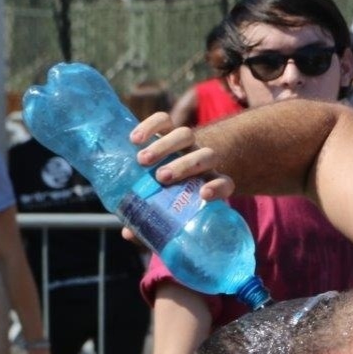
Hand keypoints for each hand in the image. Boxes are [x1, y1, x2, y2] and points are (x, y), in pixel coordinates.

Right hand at [120, 112, 236, 245]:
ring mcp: (186, 142)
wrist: (162, 166)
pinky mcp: (167, 128)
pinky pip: (164, 120)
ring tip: (143, 160)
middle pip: (206, 156)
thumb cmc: (165, 197)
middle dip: (184, 165)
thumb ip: (150, 222)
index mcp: (208, 182)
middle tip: (161, 178)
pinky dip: (150, 126)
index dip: (218, 188)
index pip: (225, 184)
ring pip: (185, 134)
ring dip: (165, 146)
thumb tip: (128, 234)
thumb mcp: (161, 211)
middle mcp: (201, 160)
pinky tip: (134, 139)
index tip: (203, 196)